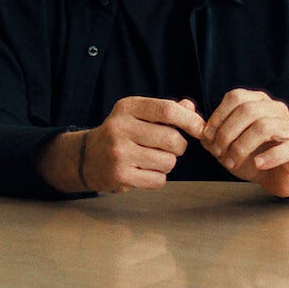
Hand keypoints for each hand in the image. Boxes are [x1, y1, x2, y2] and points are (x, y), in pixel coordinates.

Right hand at [82, 96, 204, 192]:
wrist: (88, 157)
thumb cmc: (122, 133)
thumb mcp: (139, 114)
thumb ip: (166, 110)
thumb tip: (191, 109)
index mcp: (127, 107)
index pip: (167, 110)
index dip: (190, 120)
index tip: (199, 128)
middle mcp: (120, 128)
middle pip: (172, 139)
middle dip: (180, 146)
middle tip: (172, 147)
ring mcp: (119, 153)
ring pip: (168, 162)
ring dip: (168, 163)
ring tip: (154, 158)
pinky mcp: (120, 175)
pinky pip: (158, 180)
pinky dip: (159, 177)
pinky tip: (145, 170)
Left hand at [200, 89, 288, 197]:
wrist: (275, 177)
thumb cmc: (249, 155)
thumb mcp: (225, 143)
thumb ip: (208, 132)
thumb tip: (190, 117)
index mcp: (257, 101)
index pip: (236, 97)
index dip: (218, 116)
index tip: (207, 136)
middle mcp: (275, 109)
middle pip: (248, 111)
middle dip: (227, 133)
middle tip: (217, 153)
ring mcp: (288, 127)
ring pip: (263, 127)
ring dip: (241, 147)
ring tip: (232, 163)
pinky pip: (284, 148)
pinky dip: (268, 157)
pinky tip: (257, 164)